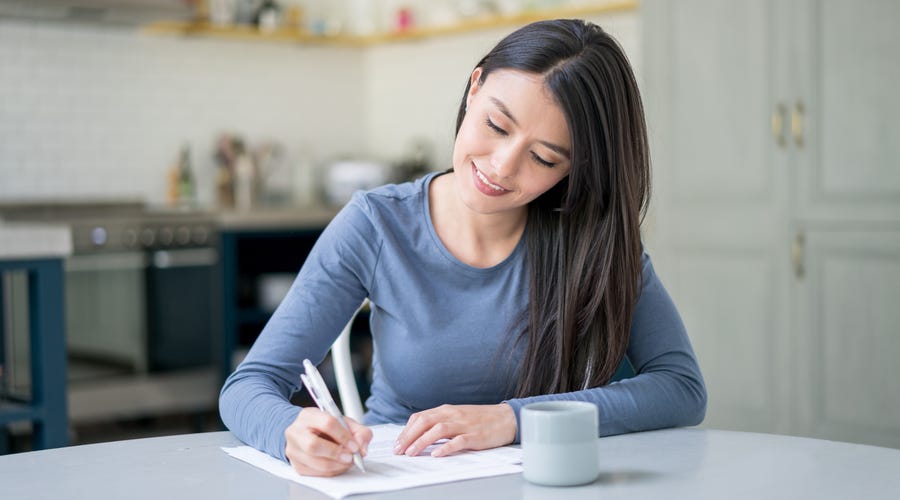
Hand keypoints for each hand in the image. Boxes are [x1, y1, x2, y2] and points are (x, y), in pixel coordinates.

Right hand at [284, 408, 372, 476]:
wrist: (307, 432)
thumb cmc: (325, 427)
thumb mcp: (344, 422)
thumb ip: (359, 432)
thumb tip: (362, 448)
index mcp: (309, 415)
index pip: (327, 424)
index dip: (343, 436)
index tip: (355, 446)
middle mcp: (296, 431)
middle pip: (314, 445)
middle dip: (336, 454)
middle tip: (350, 457)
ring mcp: (293, 449)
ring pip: (314, 462)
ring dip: (336, 465)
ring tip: (347, 462)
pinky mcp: (296, 464)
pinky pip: (314, 473)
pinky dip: (330, 472)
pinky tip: (337, 466)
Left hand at [393, 403, 516, 457]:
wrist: (506, 418)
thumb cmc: (480, 419)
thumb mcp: (457, 416)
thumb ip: (440, 422)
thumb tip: (419, 434)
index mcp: (446, 410)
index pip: (420, 417)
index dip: (406, 431)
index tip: (397, 443)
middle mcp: (453, 415)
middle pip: (425, 422)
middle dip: (408, 437)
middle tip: (398, 450)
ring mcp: (464, 424)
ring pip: (438, 430)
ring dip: (421, 441)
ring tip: (411, 453)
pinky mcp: (475, 436)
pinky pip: (458, 441)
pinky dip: (445, 448)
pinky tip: (436, 454)